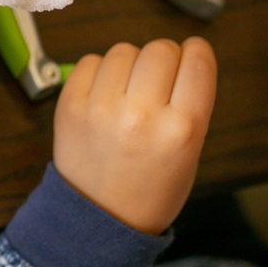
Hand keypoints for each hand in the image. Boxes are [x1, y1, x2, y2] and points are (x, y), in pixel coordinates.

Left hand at [54, 38, 216, 234]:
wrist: (98, 217)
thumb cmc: (151, 186)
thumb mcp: (190, 153)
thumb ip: (190, 104)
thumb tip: (182, 56)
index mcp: (182, 130)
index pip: (197, 63)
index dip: (197, 51)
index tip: (193, 52)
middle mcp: (142, 115)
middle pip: (160, 50)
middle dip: (165, 57)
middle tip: (158, 78)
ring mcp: (102, 108)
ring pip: (124, 50)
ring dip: (131, 63)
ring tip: (129, 90)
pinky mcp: (70, 105)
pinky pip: (91, 61)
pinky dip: (100, 71)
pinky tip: (105, 93)